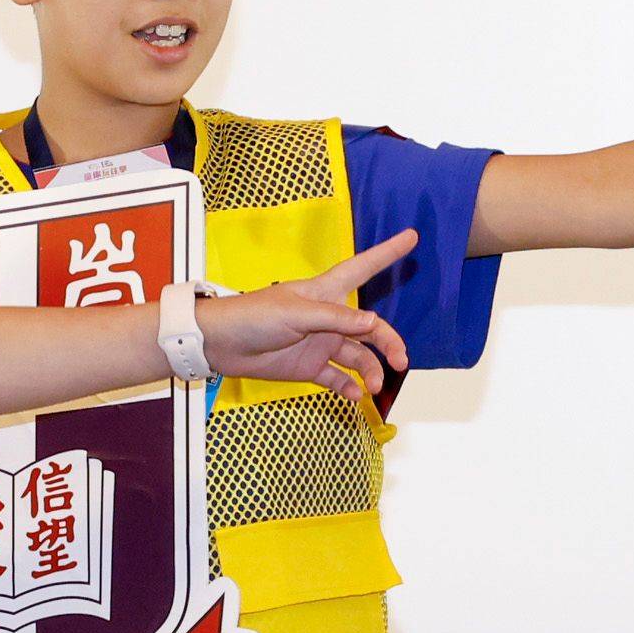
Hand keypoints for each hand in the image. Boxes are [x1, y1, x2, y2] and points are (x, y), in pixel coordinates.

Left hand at [198, 231, 420, 396]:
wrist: (221, 345)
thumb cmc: (254, 316)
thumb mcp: (297, 313)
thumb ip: (336, 319)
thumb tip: (373, 323)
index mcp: (326, 292)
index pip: (363, 268)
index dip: (387, 253)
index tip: (412, 236)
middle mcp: (328, 317)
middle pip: (371, 327)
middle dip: (389, 342)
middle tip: (400, 362)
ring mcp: (320, 343)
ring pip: (358, 356)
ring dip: (370, 370)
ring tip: (373, 386)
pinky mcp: (309, 367)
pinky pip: (337, 378)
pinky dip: (348, 387)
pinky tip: (354, 396)